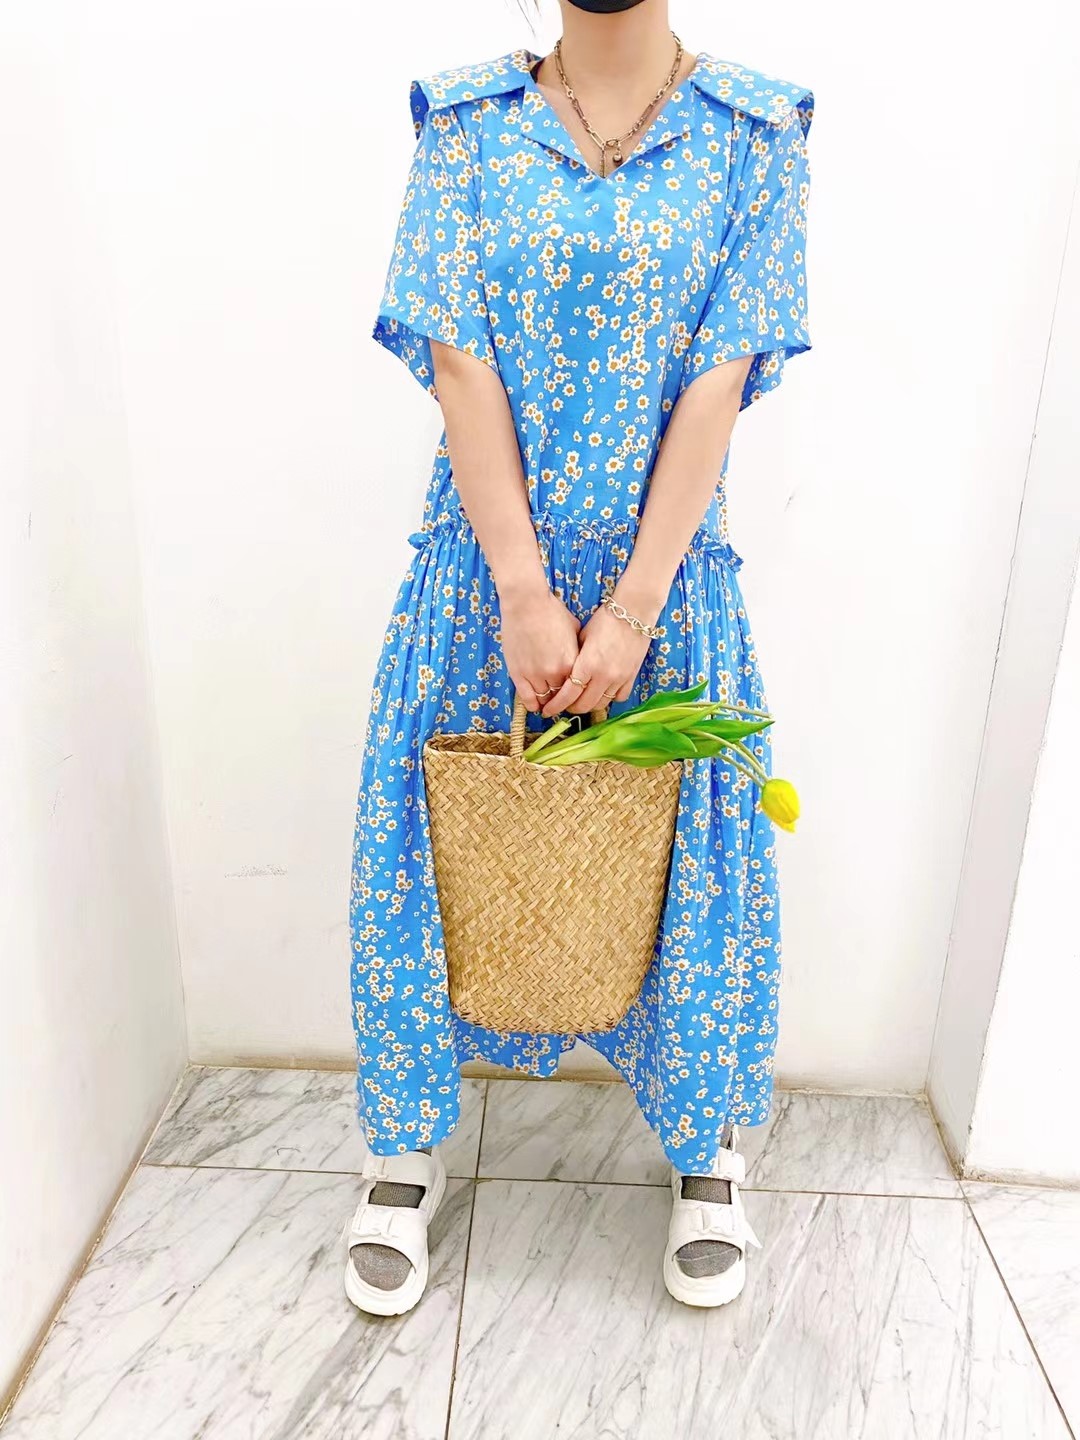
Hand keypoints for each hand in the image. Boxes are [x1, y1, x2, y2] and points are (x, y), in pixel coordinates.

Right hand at [499, 586, 581, 710]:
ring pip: (543, 699)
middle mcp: (555, 672)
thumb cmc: (551, 612)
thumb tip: (582, 659)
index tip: (574, 696)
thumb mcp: (574, 629)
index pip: (577, 689)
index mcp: (572, 663)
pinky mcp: (518, 673)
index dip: (576, 694)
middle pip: (561, 697)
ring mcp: (535, 674)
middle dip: (561, 701)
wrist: (526, 603)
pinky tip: (534, 706)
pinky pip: (526, 698)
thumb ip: (578, 649)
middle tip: (561, 702)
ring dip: (546, 703)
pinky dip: (531, 705)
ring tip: (547, 703)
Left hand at [542, 603, 651, 717]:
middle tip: (565, 705)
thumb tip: (564, 673)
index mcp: (587, 664)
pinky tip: (603, 691)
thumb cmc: (605, 620)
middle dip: (571, 708)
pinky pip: (619, 697)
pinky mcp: (631, 677)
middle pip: (584, 705)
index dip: (556, 705)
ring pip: (601, 704)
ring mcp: (619, 678)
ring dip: (589, 705)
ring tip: (582, 699)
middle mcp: (604, 675)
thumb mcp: (582, 637)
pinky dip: (609, 698)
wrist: (634, 612)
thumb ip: (574, 658)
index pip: (569, 695)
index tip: (548, 710)